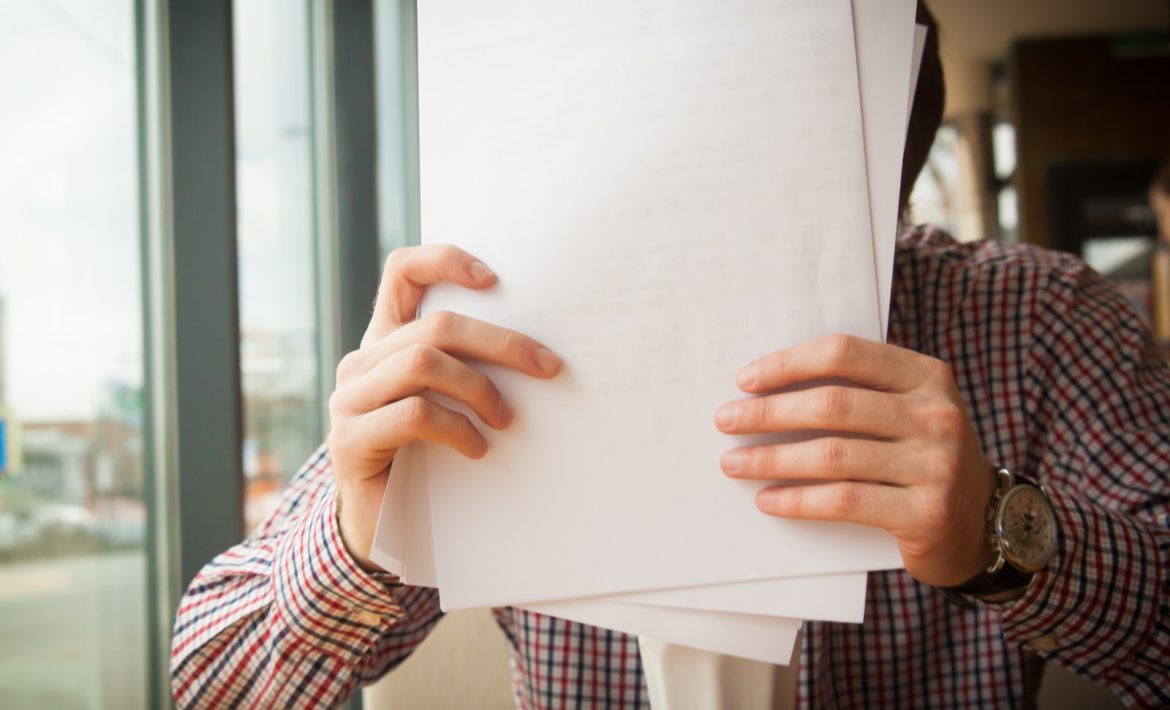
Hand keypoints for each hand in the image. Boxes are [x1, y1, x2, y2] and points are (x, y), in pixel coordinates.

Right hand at [328, 245, 561, 569]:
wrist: (375, 528)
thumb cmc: (422, 459)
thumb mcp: (444, 405)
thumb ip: (465, 371)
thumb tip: (537, 353)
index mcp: (385, 342)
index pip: (402, 273)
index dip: (445, 260)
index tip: (494, 279)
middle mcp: (361, 362)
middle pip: (435, 326)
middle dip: (501, 343)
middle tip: (548, 367)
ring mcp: (350, 400)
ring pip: (423, 363)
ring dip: (480, 388)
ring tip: (507, 420)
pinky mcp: (351, 441)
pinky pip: (414, 414)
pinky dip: (457, 428)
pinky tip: (477, 449)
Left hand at [715, 334, 994, 586]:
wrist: (985, 524)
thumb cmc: (925, 459)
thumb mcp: (908, 412)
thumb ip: (859, 393)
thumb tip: (768, 389)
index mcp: (927, 376)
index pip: (845, 354)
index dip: (789, 364)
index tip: (746, 380)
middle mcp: (937, 415)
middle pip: (833, 404)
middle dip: (768, 413)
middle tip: (725, 421)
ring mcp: (936, 465)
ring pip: (833, 455)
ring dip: (772, 459)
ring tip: (734, 463)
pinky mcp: (926, 513)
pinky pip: (845, 501)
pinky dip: (798, 500)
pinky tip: (768, 499)